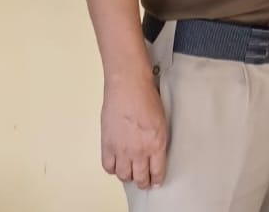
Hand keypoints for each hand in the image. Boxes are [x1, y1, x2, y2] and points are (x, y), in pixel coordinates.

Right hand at [101, 72, 167, 187]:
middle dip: (143, 182)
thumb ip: (157, 139)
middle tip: (144, 182)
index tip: (156, 181)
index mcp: (156, 143)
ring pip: (124, 175)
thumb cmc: (146, 97)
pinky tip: (116, 165)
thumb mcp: (161, 120)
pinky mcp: (107, 145)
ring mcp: (122, 149)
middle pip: (140, 177)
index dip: (157, 179)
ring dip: (128, 176)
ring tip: (131, 174)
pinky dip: (113, 169)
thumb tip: (154, 151)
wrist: (128, 86)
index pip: (157, 170)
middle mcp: (139, 150)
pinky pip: (108, 167)